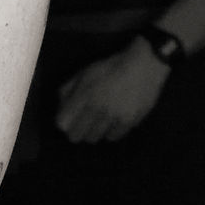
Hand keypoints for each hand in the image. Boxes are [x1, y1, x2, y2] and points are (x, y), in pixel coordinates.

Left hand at [54, 37, 168, 142]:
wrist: (143, 66)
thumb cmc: (110, 67)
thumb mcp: (84, 72)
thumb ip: (68, 89)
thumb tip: (61, 106)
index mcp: (83, 94)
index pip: (62, 123)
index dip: (64, 122)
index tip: (69, 118)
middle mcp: (96, 109)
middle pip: (76, 136)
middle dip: (76, 131)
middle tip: (82, 124)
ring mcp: (113, 117)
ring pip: (94, 138)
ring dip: (93, 132)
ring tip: (98, 121)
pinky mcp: (129, 122)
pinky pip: (112, 137)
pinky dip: (109, 132)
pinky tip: (112, 122)